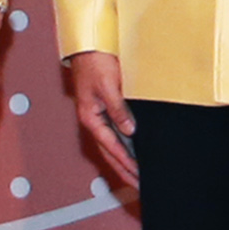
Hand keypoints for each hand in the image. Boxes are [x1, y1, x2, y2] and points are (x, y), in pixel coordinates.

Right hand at [63, 49, 139, 197]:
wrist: (89, 44)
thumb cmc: (93, 61)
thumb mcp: (108, 85)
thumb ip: (118, 109)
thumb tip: (129, 130)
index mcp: (90, 117)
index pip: (111, 147)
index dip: (126, 162)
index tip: (138, 175)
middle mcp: (93, 120)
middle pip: (110, 152)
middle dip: (124, 170)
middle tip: (139, 184)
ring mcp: (97, 116)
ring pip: (111, 145)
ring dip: (123, 161)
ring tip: (137, 175)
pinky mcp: (104, 109)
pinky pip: (114, 133)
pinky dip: (124, 145)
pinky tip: (134, 150)